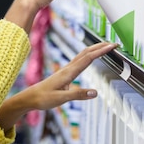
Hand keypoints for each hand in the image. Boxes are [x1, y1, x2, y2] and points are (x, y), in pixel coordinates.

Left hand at [0, 41, 117, 130]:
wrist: (30, 98)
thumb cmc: (43, 98)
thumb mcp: (61, 99)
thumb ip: (78, 95)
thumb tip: (95, 92)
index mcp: (68, 73)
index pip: (88, 58)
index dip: (101, 51)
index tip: (112, 46)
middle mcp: (68, 68)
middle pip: (86, 52)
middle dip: (100, 46)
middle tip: (114, 43)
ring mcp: (66, 70)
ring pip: (83, 55)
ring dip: (95, 49)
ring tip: (106, 47)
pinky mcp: (65, 73)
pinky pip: (79, 60)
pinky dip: (89, 55)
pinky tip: (91, 57)